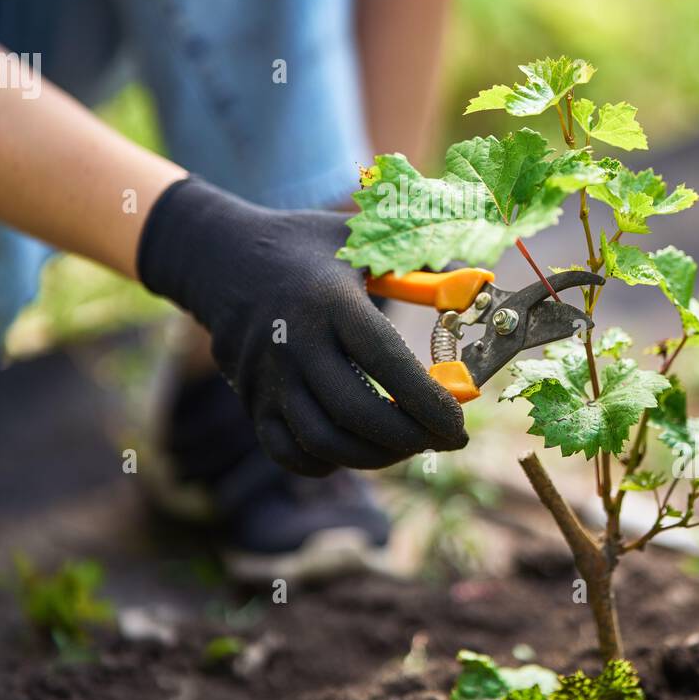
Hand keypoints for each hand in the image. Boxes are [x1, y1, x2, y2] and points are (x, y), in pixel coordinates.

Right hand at [137, 178, 467, 474]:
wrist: (220, 257)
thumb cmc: (308, 248)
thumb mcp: (361, 237)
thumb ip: (421, 263)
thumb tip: (478, 289)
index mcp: (330, 299)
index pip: (386, 362)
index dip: (429, 402)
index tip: (460, 422)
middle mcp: (294, 341)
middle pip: (356, 412)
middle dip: (409, 438)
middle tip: (441, 439)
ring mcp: (267, 376)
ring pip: (323, 440)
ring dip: (376, 455)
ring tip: (407, 444)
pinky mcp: (251, 400)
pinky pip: (289, 452)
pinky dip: (330, 461)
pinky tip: (359, 446)